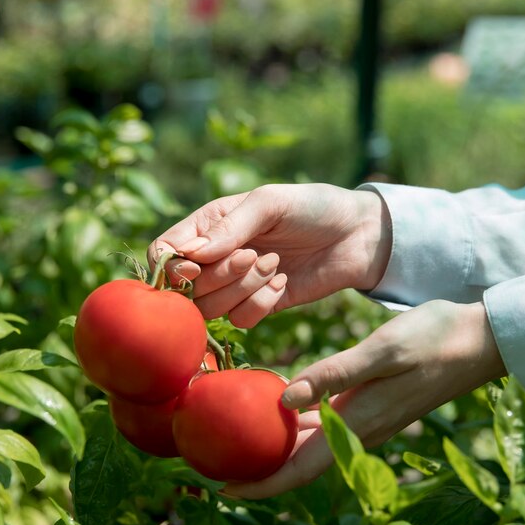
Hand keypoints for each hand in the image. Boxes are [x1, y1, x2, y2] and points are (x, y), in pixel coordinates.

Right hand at [148, 183, 391, 326]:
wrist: (359, 235)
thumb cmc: (313, 207)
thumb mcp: (271, 203)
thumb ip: (230, 226)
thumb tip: (190, 254)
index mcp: (209, 224)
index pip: (164, 250)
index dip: (173, 266)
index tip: (198, 266)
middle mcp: (217, 257)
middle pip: (187, 287)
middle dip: (222, 276)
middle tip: (258, 255)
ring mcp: (237, 285)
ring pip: (213, 309)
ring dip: (244, 290)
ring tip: (275, 265)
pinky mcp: (261, 306)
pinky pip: (241, 321)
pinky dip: (261, 305)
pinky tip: (283, 284)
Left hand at [221, 300, 506, 498]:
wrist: (483, 340)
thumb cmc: (434, 339)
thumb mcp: (381, 351)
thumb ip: (334, 375)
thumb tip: (284, 401)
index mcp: (358, 422)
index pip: (301, 469)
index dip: (261, 483)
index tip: (222, 488)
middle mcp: (361, 430)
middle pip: (300, 464)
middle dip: (259, 468)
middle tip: (213, 459)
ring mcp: (369, 420)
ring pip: (312, 447)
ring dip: (276, 448)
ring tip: (236, 438)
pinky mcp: (375, 406)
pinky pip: (326, 428)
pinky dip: (297, 427)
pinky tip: (279, 408)